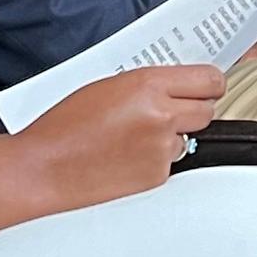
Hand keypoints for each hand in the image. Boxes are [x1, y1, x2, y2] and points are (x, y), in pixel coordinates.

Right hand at [11, 65, 232, 211]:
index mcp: (148, 85)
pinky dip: (156, 158)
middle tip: (171, 109)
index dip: (210, 84)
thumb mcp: (108, 85)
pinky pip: (172, 161)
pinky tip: (126, 155)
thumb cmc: (65, 125)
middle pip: (207, 110)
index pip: (209, 80)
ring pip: (189, 137)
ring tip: (133, 135)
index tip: (208, 86)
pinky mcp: (157, 176)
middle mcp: (161, 116)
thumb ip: (148, 84)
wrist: (46, 166)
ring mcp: (161, 149)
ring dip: (172, 135)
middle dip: (193, 108)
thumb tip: (176, 87)